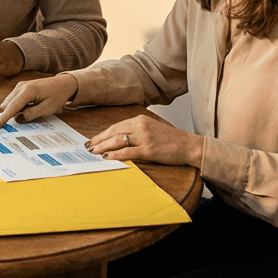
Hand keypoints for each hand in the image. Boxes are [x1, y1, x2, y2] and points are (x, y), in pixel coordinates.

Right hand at [0, 73, 76, 126]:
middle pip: (9, 106)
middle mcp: (20, 87)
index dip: (4, 117)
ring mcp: (19, 86)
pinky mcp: (20, 88)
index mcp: (27, 91)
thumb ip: (31, 114)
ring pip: (10, 103)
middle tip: (30, 116)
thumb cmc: (57, 95)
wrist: (64, 84)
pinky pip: (14, 100)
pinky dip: (19, 106)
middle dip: (14, 114)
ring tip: (34, 109)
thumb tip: (17, 119)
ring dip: (17, 110)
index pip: (12, 107)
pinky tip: (31, 107)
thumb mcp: (47, 108)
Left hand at [88, 115, 202, 167]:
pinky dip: (115, 154)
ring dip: (103, 147)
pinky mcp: (148, 149)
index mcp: (140, 119)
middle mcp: (141, 126)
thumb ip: (136, 131)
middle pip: (114, 132)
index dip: (103, 134)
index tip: (93, 140)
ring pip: (117, 141)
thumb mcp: (152, 128)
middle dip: (99, 140)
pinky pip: (127, 152)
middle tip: (88, 147)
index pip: (116, 126)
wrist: (188, 145)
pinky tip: (107, 157)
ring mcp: (144, 137)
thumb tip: (118, 139)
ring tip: (94, 152)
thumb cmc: (170, 140)